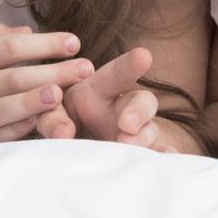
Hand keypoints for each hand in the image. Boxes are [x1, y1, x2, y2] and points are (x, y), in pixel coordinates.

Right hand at [0, 22, 93, 158]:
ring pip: (1, 108)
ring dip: (33, 100)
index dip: (40, 43)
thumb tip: (26, 31)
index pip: (5, 47)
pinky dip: (18, 129)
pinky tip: (41, 122)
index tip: (72, 41)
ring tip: (61, 93)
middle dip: (51, 70)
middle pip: (10, 76)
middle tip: (85, 67)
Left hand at [37, 47, 168, 149]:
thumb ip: (52, 118)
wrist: (72, 154)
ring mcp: (136, 135)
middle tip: (127, 125)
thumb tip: (64, 132)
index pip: (117, 74)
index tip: (144, 55)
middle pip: (143, 102)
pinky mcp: (141, 159)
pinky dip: (164, 159)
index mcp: (99, 90)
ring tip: (127, 147)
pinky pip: (159, 157)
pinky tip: (167, 162)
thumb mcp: (50, 115)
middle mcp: (123, 110)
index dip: (130, 65)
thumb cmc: (62, 123)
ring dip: (141, 141)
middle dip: (138, 111)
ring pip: (151, 132)